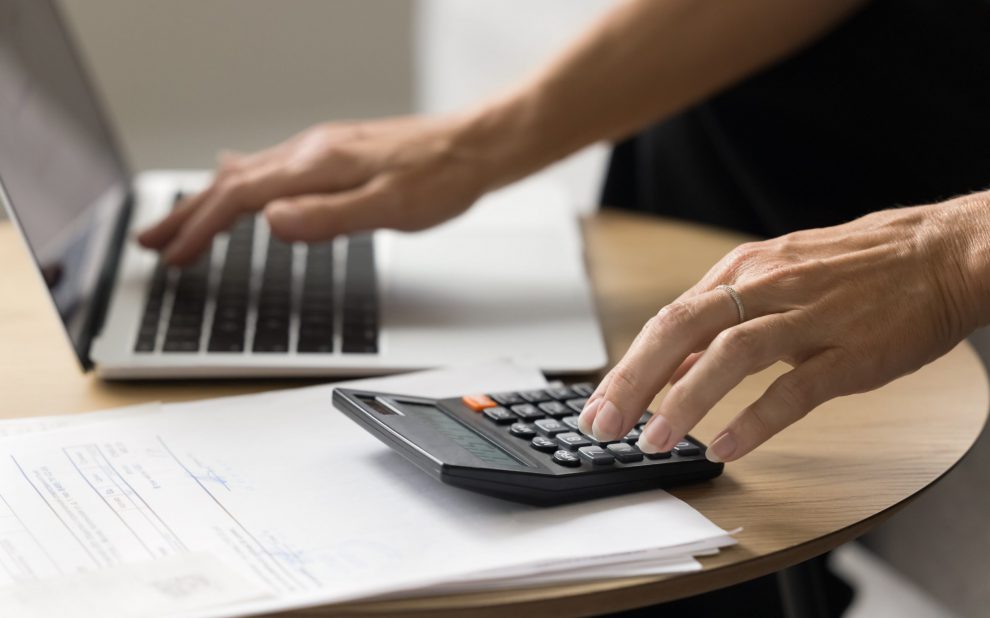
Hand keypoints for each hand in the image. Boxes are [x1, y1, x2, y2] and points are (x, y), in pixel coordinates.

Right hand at [138, 115, 493, 265]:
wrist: (475, 147)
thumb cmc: (440, 178)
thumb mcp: (388, 208)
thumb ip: (328, 218)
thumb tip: (269, 224)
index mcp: (316, 166)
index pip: (240, 198)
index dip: (201, 228)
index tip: (174, 255)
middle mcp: (310, 151)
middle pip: (231, 182)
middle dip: (188, 214)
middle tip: (151, 240)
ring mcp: (321, 150)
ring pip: (248, 173)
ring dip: (208, 199)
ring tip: (180, 221)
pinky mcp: (335, 154)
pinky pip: (270, 167)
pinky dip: (240, 182)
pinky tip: (238, 179)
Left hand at [579, 194, 989, 461]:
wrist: (942, 252)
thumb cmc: (856, 271)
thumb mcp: (776, 284)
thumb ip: (722, 327)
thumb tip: (671, 371)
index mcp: (743, 272)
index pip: (669, 321)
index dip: (628, 367)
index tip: (597, 405)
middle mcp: (767, 286)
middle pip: (683, 329)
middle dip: (635, 380)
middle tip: (603, 426)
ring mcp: (810, 315)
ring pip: (732, 354)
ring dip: (686, 400)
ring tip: (655, 440)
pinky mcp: (853, 348)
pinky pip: (798, 386)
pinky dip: (758, 418)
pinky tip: (729, 447)